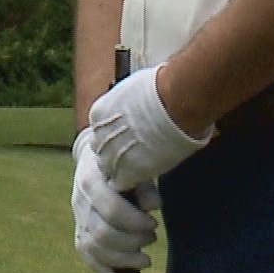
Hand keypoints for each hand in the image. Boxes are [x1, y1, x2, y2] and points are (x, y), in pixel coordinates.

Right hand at [72, 130, 161, 272]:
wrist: (94, 156)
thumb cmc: (122, 161)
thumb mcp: (134, 165)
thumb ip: (145, 185)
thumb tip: (154, 206)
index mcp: (92, 180)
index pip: (111, 209)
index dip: (135, 222)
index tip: (153, 222)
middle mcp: (80, 200)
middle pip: (101, 233)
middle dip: (132, 242)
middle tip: (152, 237)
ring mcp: (78, 216)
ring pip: (92, 247)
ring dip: (121, 259)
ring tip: (144, 259)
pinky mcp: (79, 228)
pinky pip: (84, 252)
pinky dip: (98, 270)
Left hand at [89, 64, 213, 191]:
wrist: (175, 102)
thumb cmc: (164, 88)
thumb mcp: (134, 88)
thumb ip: (128, 99)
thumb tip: (138, 96)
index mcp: (99, 113)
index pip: (101, 131)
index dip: (115, 136)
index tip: (129, 137)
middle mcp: (99, 134)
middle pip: (101, 150)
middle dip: (114, 154)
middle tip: (135, 154)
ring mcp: (111, 155)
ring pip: (109, 169)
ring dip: (122, 170)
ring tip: (141, 167)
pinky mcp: (127, 171)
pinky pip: (121, 184)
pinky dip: (130, 183)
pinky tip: (144, 177)